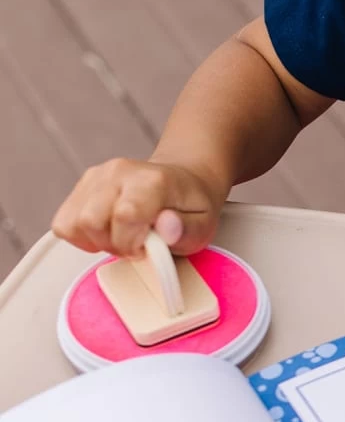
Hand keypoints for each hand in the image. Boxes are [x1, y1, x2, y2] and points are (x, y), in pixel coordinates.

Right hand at [51, 156, 223, 256]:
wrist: (184, 180)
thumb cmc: (192, 206)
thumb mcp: (203, 225)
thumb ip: (185, 230)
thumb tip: (165, 227)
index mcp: (152, 181)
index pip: (124, 215)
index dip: (130, 243)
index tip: (146, 249)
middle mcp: (119, 172)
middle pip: (91, 221)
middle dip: (113, 245)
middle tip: (136, 246)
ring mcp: (96, 176)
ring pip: (72, 223)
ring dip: (96, 241)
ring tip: (123, 238)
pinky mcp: (82, 185)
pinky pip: (64, 223)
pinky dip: (82, 236)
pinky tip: (107, 233)